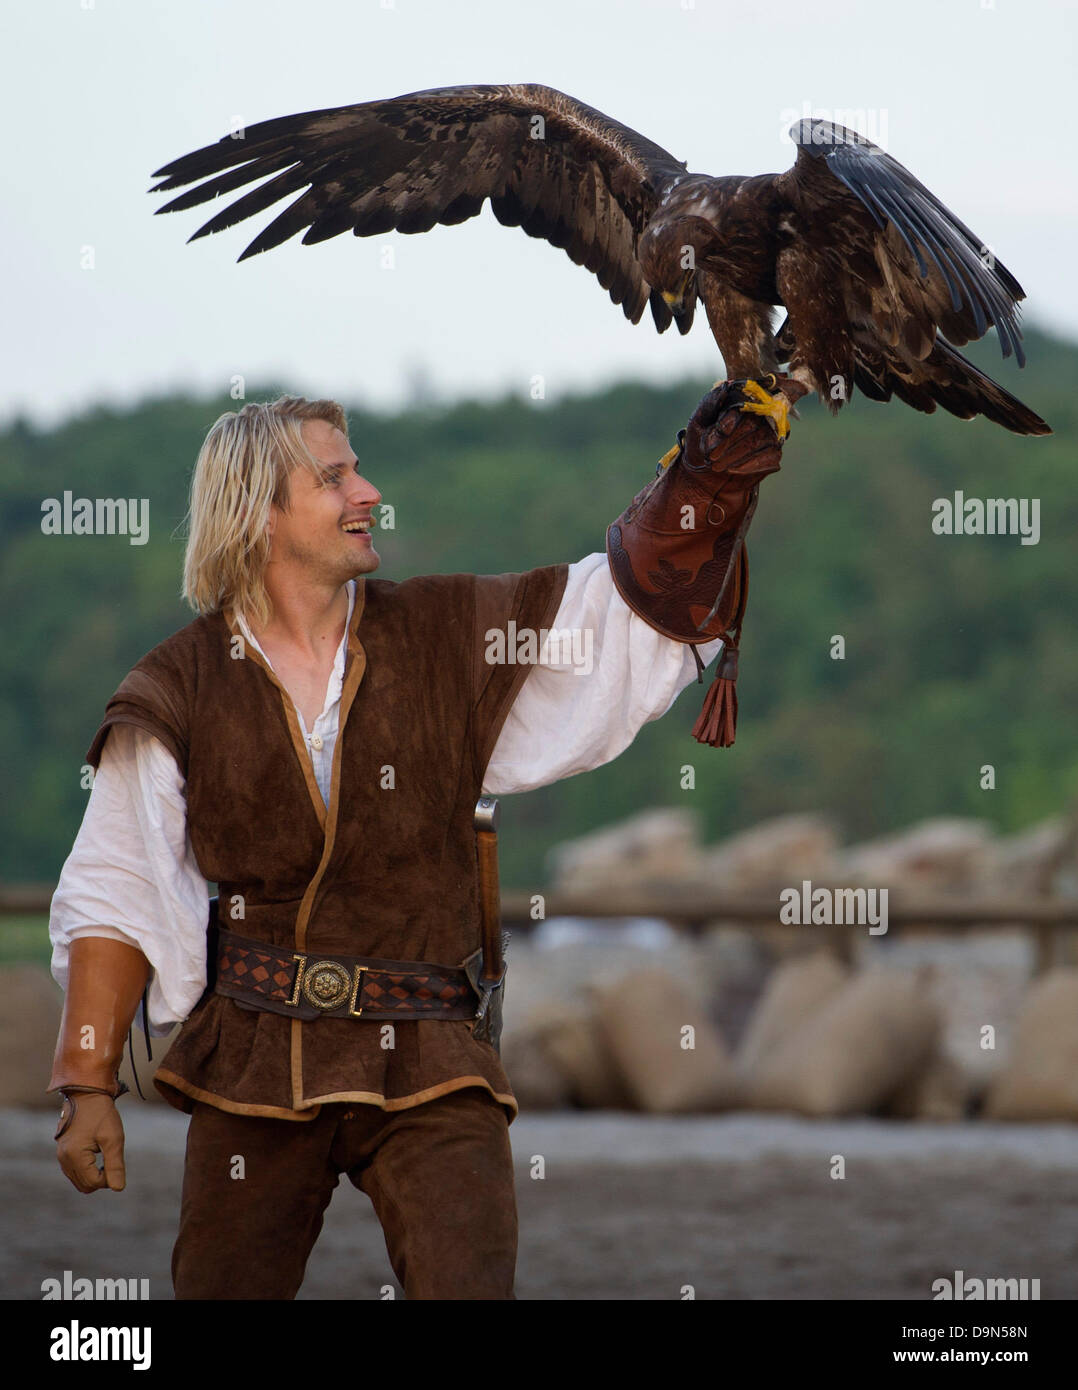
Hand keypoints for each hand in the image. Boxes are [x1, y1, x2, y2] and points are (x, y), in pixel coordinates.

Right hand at [55, 1092, 127, 1193]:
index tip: (116, 1159)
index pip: (94, 1183)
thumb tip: (118, 1188)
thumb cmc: (101, 1114)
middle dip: (101, 1177)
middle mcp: (64, 1160)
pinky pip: (74, 1171)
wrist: (87, 1093)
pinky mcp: (63, 1152)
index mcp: (74, 1157)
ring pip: (79, 1180)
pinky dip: (86, 1169)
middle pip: (85, 1186)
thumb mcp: (113, 1138)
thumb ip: (115, 1165)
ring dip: (94, 1174)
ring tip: (104, 1154)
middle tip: (112, 1158)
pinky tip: (96, 1153)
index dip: (110, 1177)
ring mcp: (61, 1156)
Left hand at [683, 375, 806, 479]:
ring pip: (760, 441)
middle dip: (729, 443)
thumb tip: (725, 388)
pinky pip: (768, 457)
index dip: (727, 422)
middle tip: (711, 457)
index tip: (715, 436)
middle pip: (752, 424)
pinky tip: (732, 470)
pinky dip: (749, 465)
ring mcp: (769, 434)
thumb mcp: (698, 422)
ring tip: (717, 466)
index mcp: (741, 401)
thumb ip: (709, 404)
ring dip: (735, 456)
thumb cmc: (701, 443)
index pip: (742, 407)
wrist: (704, 474)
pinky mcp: (773, 453)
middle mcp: (759, 415)